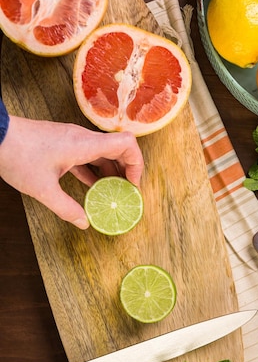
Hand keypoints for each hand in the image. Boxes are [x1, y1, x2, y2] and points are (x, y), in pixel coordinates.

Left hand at [0, 116, 143, 228]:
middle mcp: (82, 139)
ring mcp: (72, 140)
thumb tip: (83, 222)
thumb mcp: (43, 189)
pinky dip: (95, 170)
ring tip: (112, 193)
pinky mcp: (63, 144)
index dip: (136, 164)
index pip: (126, 143)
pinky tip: (93, 186)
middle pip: (118, 149)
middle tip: (127, 193)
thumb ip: (67, 208)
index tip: (132, 184)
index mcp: (84, 144)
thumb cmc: (17, 156)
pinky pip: (88, 156)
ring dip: (110, 172)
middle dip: (127, 171)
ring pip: (103, 153)